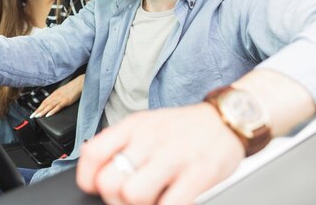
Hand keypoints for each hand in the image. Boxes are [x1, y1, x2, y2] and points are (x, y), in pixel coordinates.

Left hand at [31, 75, 83, 117]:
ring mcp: (60, 98)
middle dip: (38, 110)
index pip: (44, 101)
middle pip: (45, 104)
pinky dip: (52, 111)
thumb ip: (58, 97)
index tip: (34, 112)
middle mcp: (56, 96)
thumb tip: (53, 102)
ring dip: (42, 111)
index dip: (38, 107)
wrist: (79, 83)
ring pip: (49, 106)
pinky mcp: (65, 101)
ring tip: (37, 116)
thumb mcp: (63, 92)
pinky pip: (57, 107)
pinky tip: (48, 115)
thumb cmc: (72, 88)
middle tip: (32, 116)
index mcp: (55, 94)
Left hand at [76, 103, 244, 204]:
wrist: (227, 119)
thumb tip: (94, 170)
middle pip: (109, 181)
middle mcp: (150, 139)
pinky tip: (171, 200)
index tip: (96, 186)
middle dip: (115, 199)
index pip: (93, 153)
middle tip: (130, 198)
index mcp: (134, 127)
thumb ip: (120, 143)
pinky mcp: (199, 174)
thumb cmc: (183, 128)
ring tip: (153, 200)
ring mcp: (174, 156)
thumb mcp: (146, 124)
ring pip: (133, 195)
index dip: (88, 177)